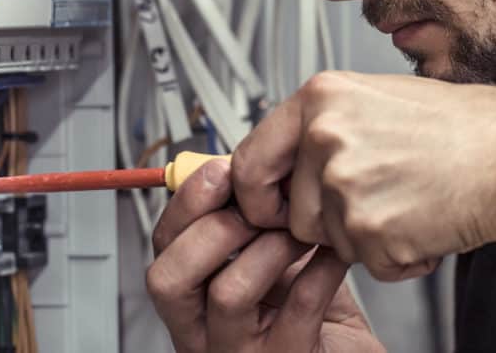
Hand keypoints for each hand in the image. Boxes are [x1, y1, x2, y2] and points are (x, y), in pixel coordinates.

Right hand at [146, 159, 382, 352]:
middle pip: (169, 279)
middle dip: (213, 228)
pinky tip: (333, 254)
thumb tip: (242, 162)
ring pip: (228, 293)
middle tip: (258, 209)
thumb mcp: (268, 258)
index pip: (162, 250)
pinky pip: (298, 308)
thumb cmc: (307, 309)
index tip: (221, 171)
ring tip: (302, 233)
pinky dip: (320, 270)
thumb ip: (248, 219)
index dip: (185, 205)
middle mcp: (204, 333)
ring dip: (271, 248)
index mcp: (193, 300)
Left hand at [233, 72, 495, 280]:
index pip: (248, 161)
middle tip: (374, 204)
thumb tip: (284, 159)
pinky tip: (426, 221)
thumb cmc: (463, 128)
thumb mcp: (377, 100)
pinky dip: (397, 257)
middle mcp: (324, 136)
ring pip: (328, 241)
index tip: (271, 208)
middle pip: (290, 212)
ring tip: (410, 202)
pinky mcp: (370, 229)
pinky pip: (367, 264)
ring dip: (365, 237)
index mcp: (320, 98)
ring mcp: (344, 184)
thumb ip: (323, 126)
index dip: (257, 196)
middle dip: (325, 222)